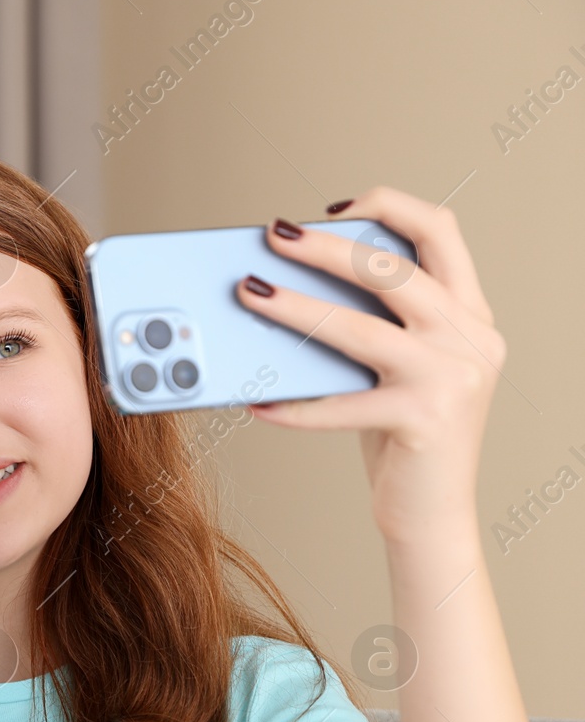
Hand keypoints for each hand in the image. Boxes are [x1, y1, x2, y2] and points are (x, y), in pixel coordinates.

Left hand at [238, 188, 505, 544]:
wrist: (434, 514)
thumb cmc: (404, 433)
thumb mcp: (402, 366)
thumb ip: (372, 323)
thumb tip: (290, 284)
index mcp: (470, 313)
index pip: (442, 231)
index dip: (389, 206)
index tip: (333, 209)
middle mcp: (471, 338)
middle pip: (393, 270)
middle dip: (326, 247)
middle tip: (271, 237)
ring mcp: (452, 379)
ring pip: (360, 328)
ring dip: (296, 308)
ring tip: (249, 293)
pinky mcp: (423, 421)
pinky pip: (342, 405)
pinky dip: (293, 404)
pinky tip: (257, 399)